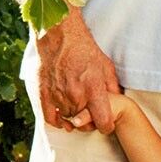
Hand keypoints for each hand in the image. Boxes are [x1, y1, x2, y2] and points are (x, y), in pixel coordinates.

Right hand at [37, 8, 121, 134]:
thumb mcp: (106, 67)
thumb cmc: (84, 50)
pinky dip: (57, 121)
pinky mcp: (43, 94)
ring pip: (69, 119)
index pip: (104, 123)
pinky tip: (63, 120)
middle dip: (90, 122)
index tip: (105, 123)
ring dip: (74, 119)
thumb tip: (118, 102)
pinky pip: (50, 118)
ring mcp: (58, 95)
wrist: (59, 35)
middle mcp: (75, 95)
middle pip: (85, 124)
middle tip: (92, 116)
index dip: (106, 126)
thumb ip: (113, 87)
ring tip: (78, 110)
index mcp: (93, 89)